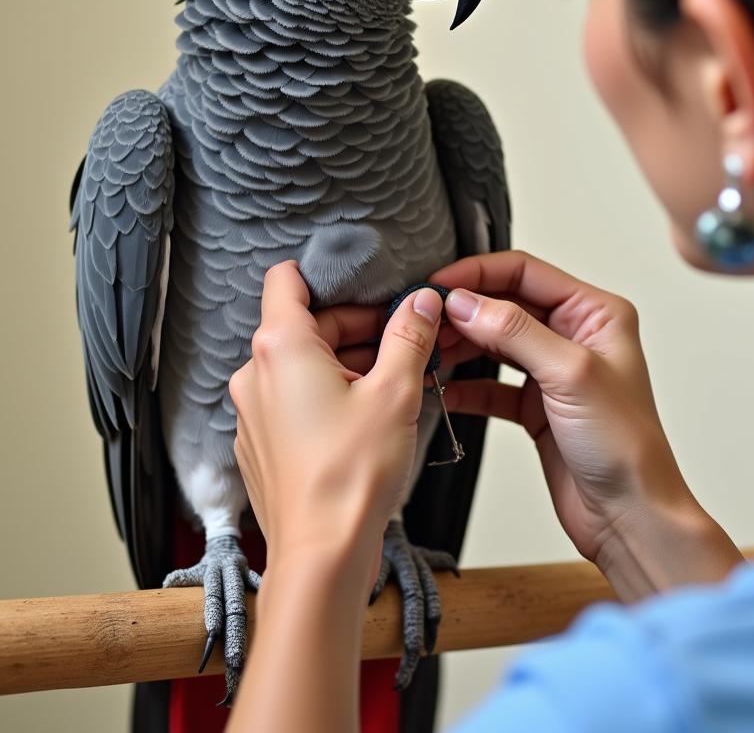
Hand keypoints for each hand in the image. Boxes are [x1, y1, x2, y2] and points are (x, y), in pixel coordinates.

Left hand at [229, 261, 442, 570]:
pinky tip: (365, 420)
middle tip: (403, 344)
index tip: (368, 289)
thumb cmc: (352, 475)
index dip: (328, 276)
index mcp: (281, 347)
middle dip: (356, 328)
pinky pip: (292, 402)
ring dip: (345, 364)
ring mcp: (253, 413)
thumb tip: (422, 301)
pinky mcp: (260, 445)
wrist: (322, 555)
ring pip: (300, 365)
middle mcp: (255, 375)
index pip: (287, 279)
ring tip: (393, 386)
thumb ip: (409, 336)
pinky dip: (325, 398)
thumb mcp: (396, 392)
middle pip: (304, 324)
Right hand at [424, 250, 697, 569]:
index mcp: (595, 313)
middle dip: (463, 311)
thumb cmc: (625, 445)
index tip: (437, 283)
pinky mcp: (536, 405)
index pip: (526, 272)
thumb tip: (465, 302)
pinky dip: (465, 385)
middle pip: (505, 304)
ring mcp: (553, 371)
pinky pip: (491, 384)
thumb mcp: (570, 374)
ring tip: (428, 352)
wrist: (629, 516)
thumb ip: (514, 331)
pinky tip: (442, 389)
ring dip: (460, 346)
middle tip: (424, 321)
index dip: (478, 274)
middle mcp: (575, 335)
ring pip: (494, 342)